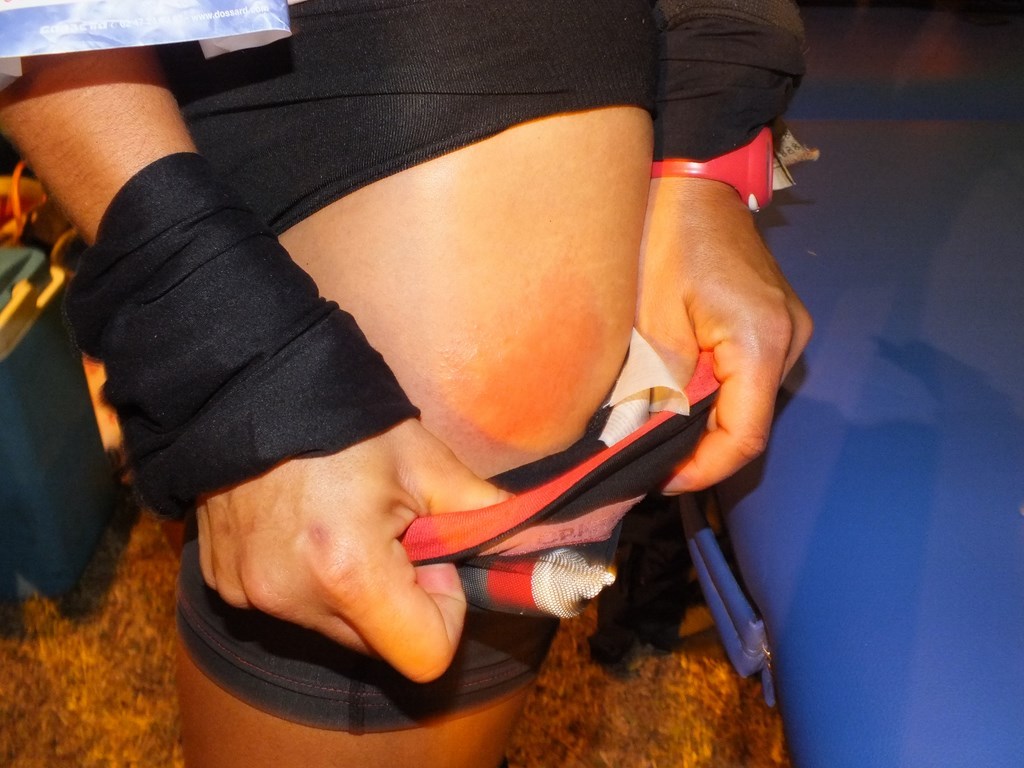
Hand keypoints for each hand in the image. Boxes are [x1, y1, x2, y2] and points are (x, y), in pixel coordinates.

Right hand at [195, 418, 509, 682]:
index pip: (425, 655)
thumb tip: (529, 538)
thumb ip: (484, 513)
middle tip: (391, 530)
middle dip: (398, 597)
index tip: (431, 558)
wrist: (250, 388)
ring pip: (335, 626)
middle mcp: (293, 597)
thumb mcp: (426, 462)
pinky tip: (303, 524)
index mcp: (349, 569)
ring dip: (353, 589)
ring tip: (344, 520)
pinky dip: (308, 578)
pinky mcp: (225, 585)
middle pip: (378, 643)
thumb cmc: (347, 423)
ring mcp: (251, 595)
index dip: (443, 611)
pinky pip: (290, 604)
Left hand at [636, 178, 811, 491]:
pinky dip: (714, 397)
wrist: (697, 182)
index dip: (703, 471)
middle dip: (700, 452)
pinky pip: (748, 379)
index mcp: (761, 342)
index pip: (744, 437)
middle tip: (649, 461)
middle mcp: (789, 341)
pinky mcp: (778, 324)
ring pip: (748, 404)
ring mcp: (790, 332)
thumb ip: (656, 386)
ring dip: (705, 425)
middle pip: (750, 425)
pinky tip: (678, 395)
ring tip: (657, 430)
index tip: (660, 480)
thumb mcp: (652, 320)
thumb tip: (645, 440)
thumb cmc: (668, 239)